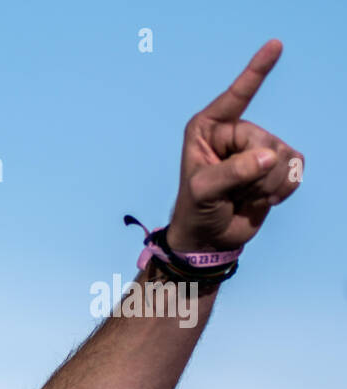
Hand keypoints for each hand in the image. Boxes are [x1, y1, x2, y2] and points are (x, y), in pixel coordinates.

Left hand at [166, 38, 303, 252]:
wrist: (210, 238)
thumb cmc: (197, 209)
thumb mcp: (204, 191)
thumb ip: (232, 173)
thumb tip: (269, 157)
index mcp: (209, 129)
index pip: (236, 97)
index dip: (257, 71)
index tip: (276, 45)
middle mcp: (235, 133)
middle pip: (265, 142)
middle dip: (252, 174)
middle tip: (231, 192)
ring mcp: (260, 148)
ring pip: (283, 157)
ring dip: (266, 185)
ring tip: (242, 196)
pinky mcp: (278, 165)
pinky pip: (297, 167)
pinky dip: (282, 188)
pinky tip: (261, 198)